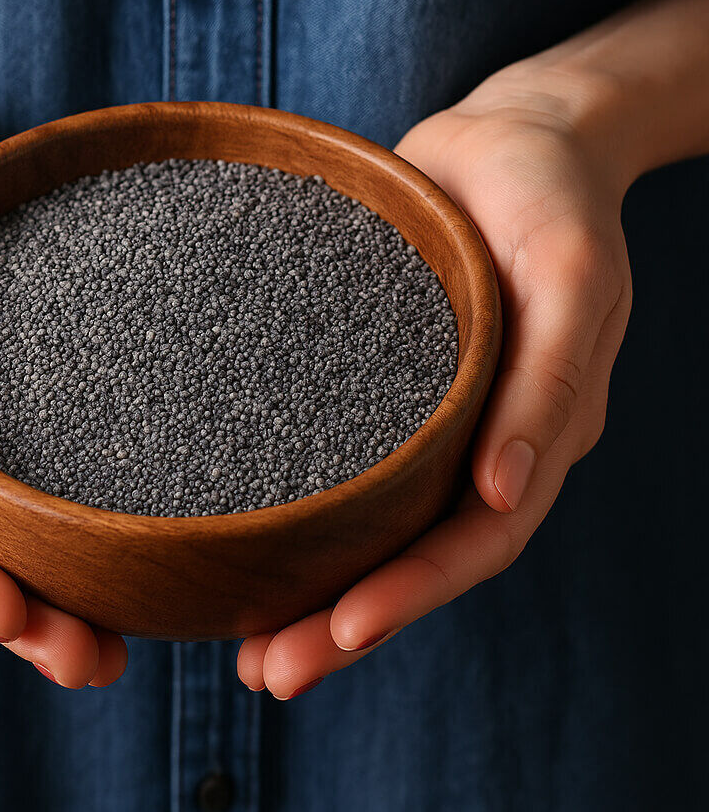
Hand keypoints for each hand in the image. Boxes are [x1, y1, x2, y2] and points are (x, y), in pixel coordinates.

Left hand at [237, 71, 632, 697]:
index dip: (410, 595)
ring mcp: (424, 420)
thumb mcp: (568, 271)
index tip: (338, 634)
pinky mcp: (372, 385)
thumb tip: (505, 493)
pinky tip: (242, 542)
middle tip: (266, 674)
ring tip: (243, 647)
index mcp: (532, 434)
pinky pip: (340, 464)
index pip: (474, 542)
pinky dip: (300, 516)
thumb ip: (549, 380)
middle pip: (411, 557)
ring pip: (371, 528)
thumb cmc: (549, 195)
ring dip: (313, 592)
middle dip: (344, 623)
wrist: (512, 138)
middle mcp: (474, 443)